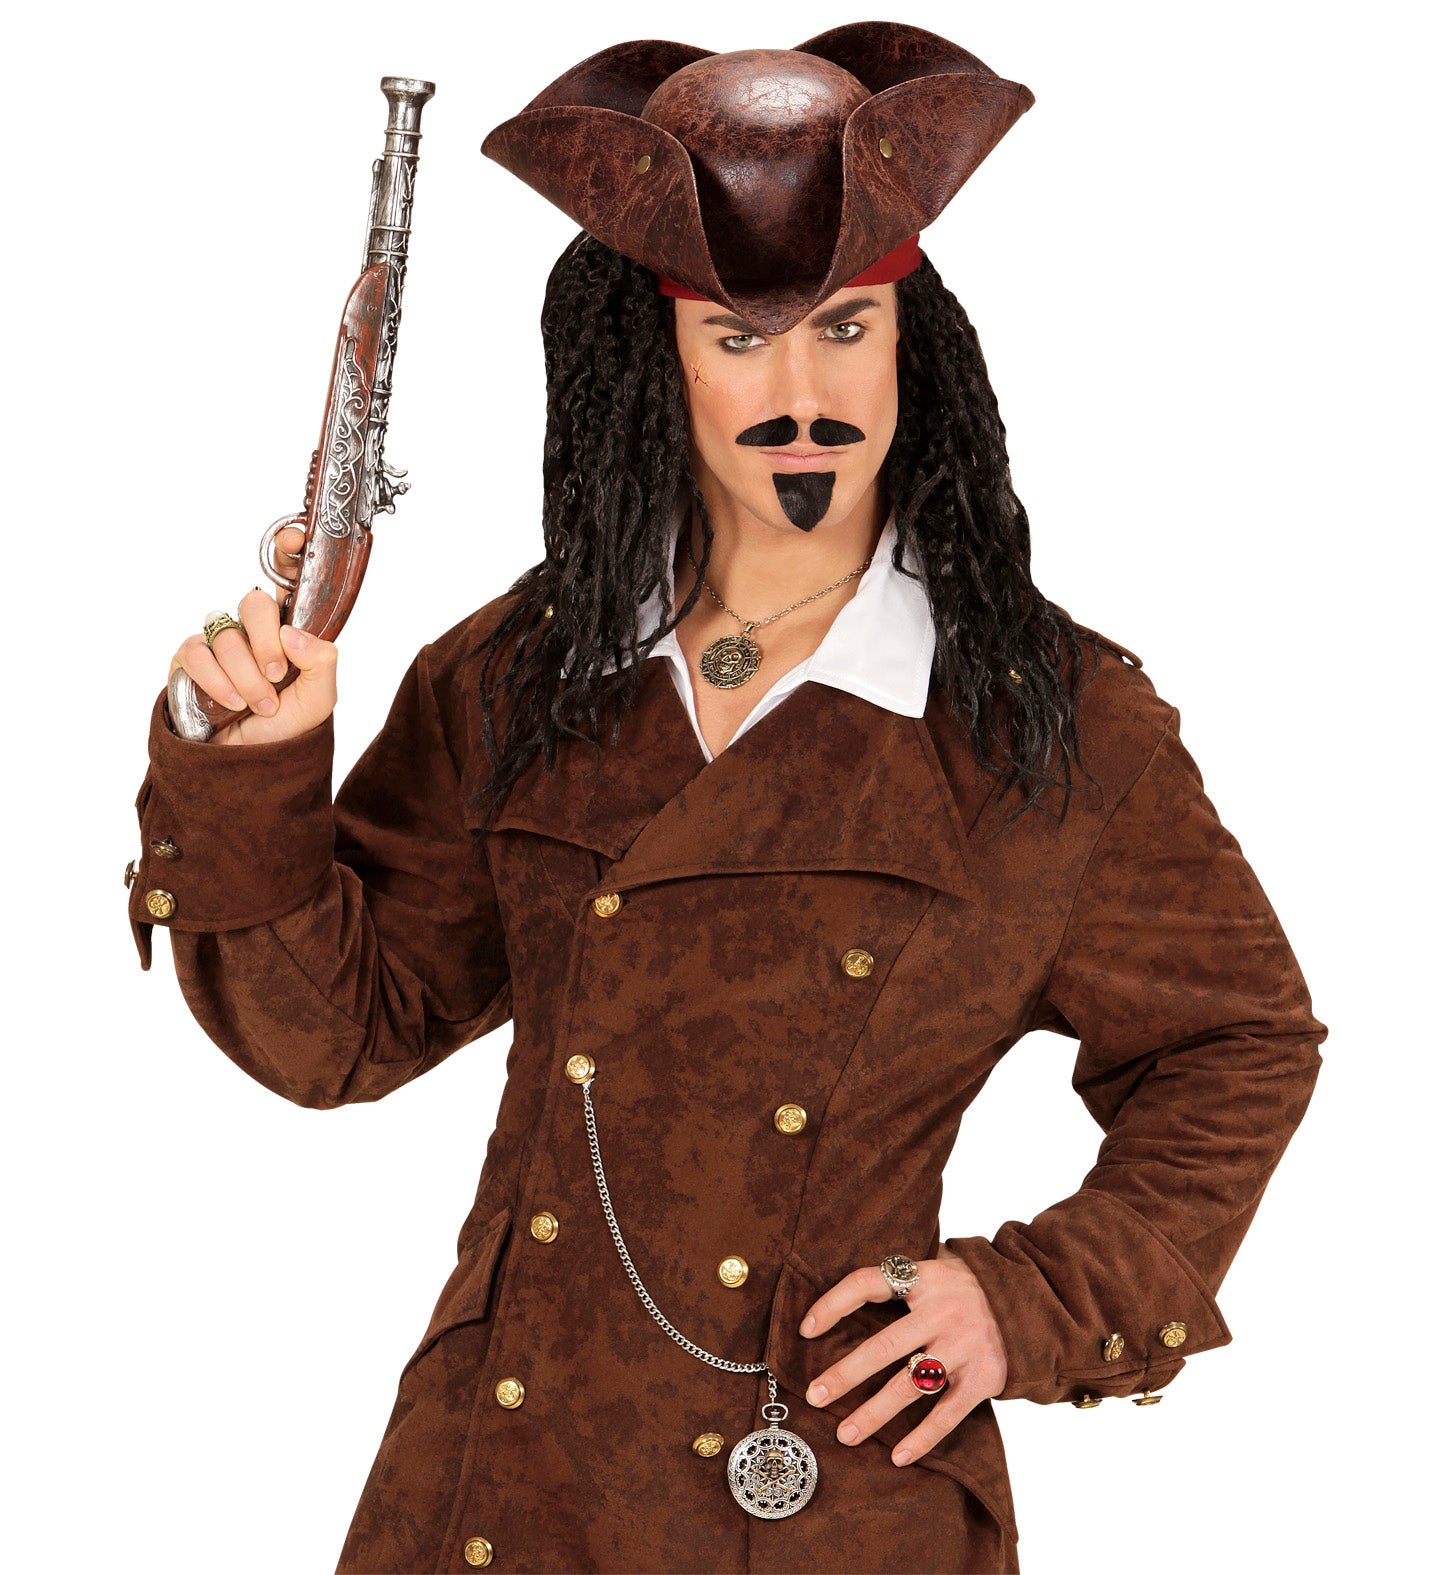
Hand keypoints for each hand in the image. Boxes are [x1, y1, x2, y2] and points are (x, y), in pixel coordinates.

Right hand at [167, 527, 337, 745]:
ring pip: (228, 636)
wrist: (248, 761)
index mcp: (287, 630)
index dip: (286, 551)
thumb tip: (293, 634)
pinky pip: (197, 654)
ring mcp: (220, 641)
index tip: (293, 539)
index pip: (285, 580)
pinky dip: (218, 682)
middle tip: (276, 675)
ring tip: (259, 705)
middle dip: (266, 642)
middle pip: (254, 603)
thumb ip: (321, 663)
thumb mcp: (318, 700)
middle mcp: (253, 629)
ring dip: (247, 678)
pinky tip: (231, 703)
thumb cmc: (284, 727)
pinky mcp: (188, 658)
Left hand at [798, 1241, 1007, 1466]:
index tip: (806, 1329)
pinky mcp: (983, 1377)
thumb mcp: (935, 1269)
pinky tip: (898, 1455)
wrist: (1030, 1302)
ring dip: (874, 1413)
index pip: (868, 1283)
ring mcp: (964, 1345)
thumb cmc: (965, 1288)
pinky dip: (922, 1437)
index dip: (834, 1303)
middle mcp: (942, 1310)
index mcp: (923, 1278)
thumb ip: (900, 1280)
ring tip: (846, 1434)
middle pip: (885, 1345)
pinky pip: (947, 1413)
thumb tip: (841, 1298)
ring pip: (910, 1385)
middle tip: (815, 1396)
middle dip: (846, 1374)